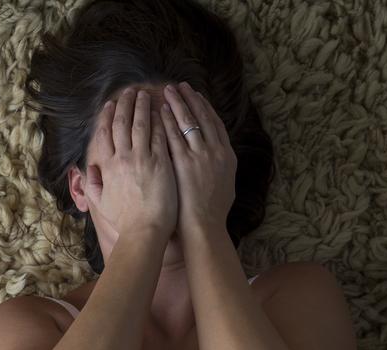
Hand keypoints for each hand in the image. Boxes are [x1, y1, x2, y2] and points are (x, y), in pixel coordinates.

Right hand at [84, 87, 177, 239]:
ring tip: (146, 94)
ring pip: (141, 125)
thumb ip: (92, 184)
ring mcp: (143, 159)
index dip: (107, 116)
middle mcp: (123, 159)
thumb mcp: (101, 203)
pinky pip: (160, 135)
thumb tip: (88, 169)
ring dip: (143, 107)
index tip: (110, 104)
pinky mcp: (161, 163)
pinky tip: (163, 110)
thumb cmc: (124, 221)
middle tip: (130, 91)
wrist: (143, 231)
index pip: (105, 134)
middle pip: (122, 123)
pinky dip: (160, 121)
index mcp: (108, 167)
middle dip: (126, 104)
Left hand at [161, 82, 236, 237]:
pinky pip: (173, 136)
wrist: (204, 226)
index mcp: (227, 155)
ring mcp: (198, 156)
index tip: (197, 96)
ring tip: (167, 91)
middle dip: (190, 99)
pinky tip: (159, 111)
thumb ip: (220, 168)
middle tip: (180, 86)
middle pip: (202, 117)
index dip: (205, 108)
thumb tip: (218, 159)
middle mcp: (215, 151)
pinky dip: (167, 121)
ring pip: (187, 122)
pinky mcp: (182, 162)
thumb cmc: (212, 213)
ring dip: (177, 104)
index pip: (216, 124)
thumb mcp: (226, 186)